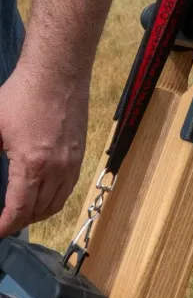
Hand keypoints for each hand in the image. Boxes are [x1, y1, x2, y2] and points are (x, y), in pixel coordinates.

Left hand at [0, 60, 89, 238]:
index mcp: (32, 165)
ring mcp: (71, 162)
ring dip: (37, 215)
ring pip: (56, 204)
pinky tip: (42, 196)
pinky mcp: (80, 153)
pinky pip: (68, 189)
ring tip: (21, 215)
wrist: (58, 71)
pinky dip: (53, 200)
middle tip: (3, 224)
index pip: (18, 210)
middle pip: (38, 212)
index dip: (4, 226)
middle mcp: (56, 169)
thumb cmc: (23, 94)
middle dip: (18, 223)